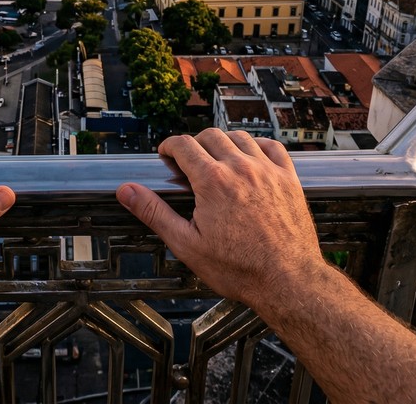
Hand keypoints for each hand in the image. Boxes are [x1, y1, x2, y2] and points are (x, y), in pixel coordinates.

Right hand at [116, 129, 324, 310]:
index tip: (166, 155)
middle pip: (211, 135)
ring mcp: (267, 171)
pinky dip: (257, 146)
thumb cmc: (238, 268)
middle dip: (194, 144)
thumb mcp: (187, 244)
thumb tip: (126, 191)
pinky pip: (272, 147)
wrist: (287, 280)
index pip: (183, 144)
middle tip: (188, 162)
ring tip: (216, 160)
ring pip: (240, 137)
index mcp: (212, 181)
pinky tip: (250, 158)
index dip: (169, 146)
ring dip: (223, 143)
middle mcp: (240, 168)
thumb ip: (154, 212)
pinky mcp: (288, 178)